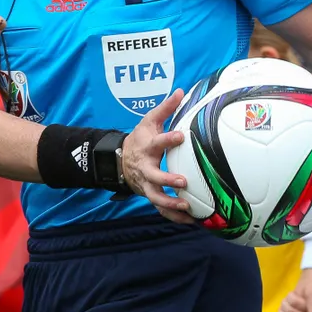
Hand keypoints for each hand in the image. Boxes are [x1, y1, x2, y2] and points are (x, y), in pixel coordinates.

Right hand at [120, 89, 196, 223]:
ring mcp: (146, 184)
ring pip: (155, 198)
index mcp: (147, 147)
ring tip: (187, 207)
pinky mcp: (150, 195)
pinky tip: (191, 221)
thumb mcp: (148, 121)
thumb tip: (180, 90)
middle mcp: (145, 168)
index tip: (181, 136)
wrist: (120, 161)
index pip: (158, 142)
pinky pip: (161, 209)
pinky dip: (174, 217)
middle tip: (182, 182)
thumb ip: (165, 108)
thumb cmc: (140, 139)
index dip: (169, 139)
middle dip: (167, 180)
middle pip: (154, 176)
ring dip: (170, 204)